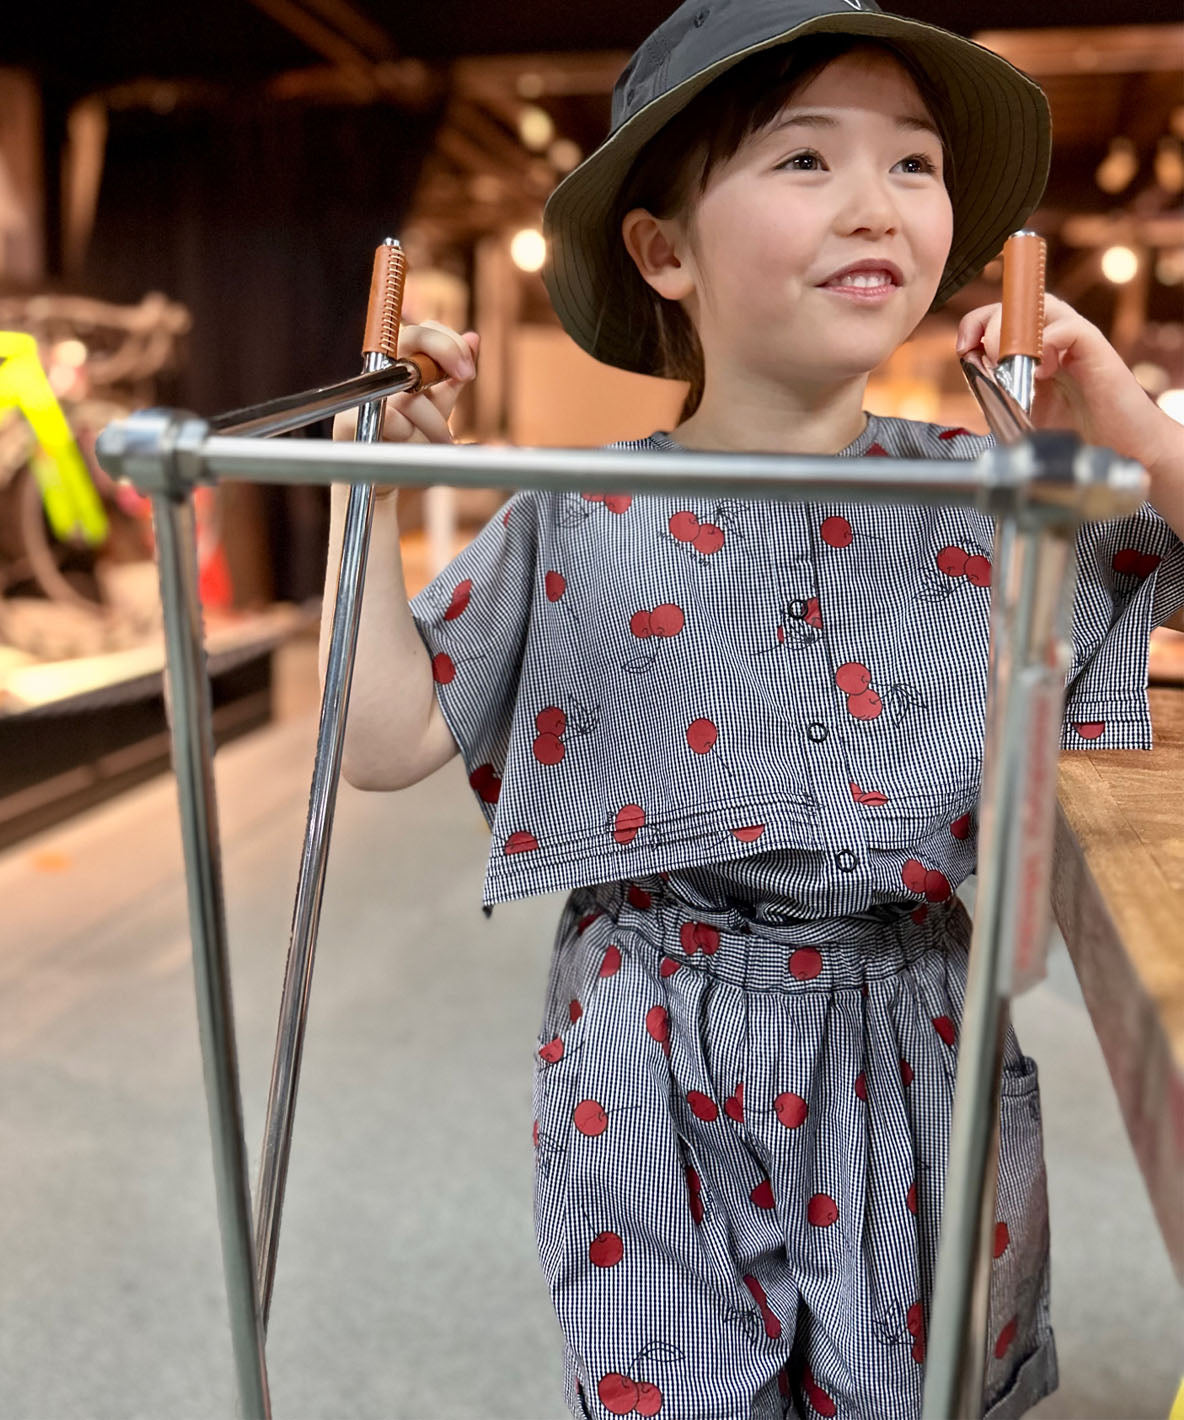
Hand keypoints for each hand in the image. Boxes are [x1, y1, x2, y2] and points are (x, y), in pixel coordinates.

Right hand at [332, 320, 479, 499]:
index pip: (423, 331)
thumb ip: (453, 376)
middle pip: (412, 341)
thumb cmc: (412, 440)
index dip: (448, 344)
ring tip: (437, 444)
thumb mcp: (438, 406)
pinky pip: (394, 423)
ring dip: (434, 426)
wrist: (383, 478)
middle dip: (443, 364)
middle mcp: (380, 370)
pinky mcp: (350, 417)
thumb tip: (473, 338)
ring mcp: (363, 392)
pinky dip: (413, 441)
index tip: (468, 371)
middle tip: (465, 379)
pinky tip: (412, 450)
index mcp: (401, 361)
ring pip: (412, 397)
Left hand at [955, 292, 1177, 477]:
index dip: (977, 323)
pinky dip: (1047, 344)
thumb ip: (996, 394)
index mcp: (1036, 351)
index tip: (964, 349)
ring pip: (1044, 307)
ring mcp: (1077, 344)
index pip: (1003, 317)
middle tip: (977, 351)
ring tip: (1003, 358)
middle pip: (1020, 304)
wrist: (1124, 450)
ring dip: (1014, 329)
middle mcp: (1056, 341)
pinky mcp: (1097, 352)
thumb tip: (969, 370)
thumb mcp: (1022, 416)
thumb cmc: (1076, 435)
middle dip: (989, 320)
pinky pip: (1070, 329)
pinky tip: (1040, 373)